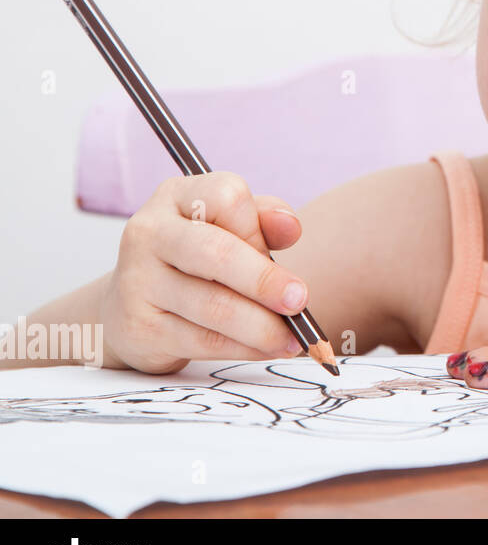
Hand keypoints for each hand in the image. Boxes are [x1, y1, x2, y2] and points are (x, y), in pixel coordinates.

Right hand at [100, 172, 309, 373]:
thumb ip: (263, 219)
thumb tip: (292, 226)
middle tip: (299, 301)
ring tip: (292, 337)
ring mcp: (138, 281)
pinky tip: (267, 348)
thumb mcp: (227, 227)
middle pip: (217, 253)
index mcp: (175, 197)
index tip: (276, 253)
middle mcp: (149, 232)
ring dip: (263, 326)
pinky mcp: (140, 328)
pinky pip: (204, 341)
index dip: (258, 227)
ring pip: (214, 305)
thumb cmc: (196, 259)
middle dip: (265, 281)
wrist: (131, 306)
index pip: (226, 196)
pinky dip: (244, 347)